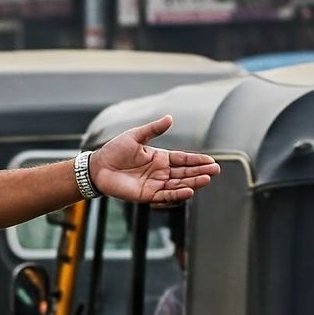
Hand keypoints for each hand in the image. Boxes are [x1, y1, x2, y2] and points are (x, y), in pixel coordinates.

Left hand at [90, 115, 219, 205]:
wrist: (97, 167)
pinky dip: (177, 195)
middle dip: (200, 172)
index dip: (197, 161)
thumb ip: (153, 129)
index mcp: (160, 158)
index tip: (212, 161)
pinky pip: (165, 196)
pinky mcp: (146, 195)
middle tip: (215, 171)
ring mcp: (154, 184)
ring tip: (206, 179)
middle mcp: (160, 172)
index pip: (183, 160)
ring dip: (193, 183)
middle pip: (185, 173)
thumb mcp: (135, 136)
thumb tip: (170, 118)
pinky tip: (189, 191)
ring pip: (178, 185)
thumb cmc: (114, 150)